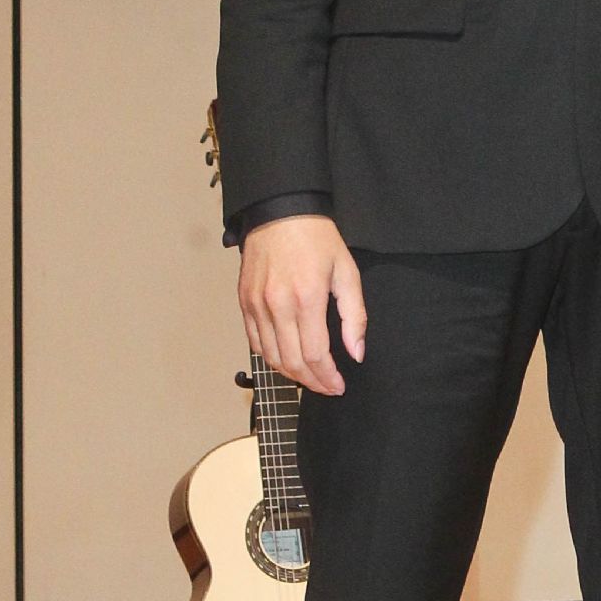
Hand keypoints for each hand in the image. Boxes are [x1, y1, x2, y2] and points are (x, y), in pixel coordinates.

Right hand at [239, 215, 366, 395]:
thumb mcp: (347, 272)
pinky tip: (286, 359)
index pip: (315, 355)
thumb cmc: (317, 239)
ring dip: (291, 374)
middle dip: (311, 382)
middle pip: (291, 362)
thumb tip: (356, 353)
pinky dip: (270, 357)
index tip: (338, 386)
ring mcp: (256, 305)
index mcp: (306, 298)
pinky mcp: (243, 302)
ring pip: (270, 357)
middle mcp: (277, 305)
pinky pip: (254, 341)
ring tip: (309, 378)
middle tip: (327, 387)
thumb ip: (354, 316)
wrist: (280, 212)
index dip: (327, 378)